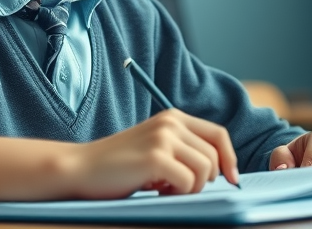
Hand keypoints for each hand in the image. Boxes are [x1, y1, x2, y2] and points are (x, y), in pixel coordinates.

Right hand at [67, 109, 239, 198]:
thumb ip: (183, 149)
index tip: (231, 179)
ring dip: (191, 188)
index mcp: (173, 117)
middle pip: (214, 156)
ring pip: (205, 170)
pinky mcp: (156, 157)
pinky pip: (189, 183)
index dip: (230, 159)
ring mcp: (163, 138)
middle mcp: (171, 123)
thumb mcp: (156, 147)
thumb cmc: (118, 165)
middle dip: (205, 181)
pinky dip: (178, 194)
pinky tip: (156, 191)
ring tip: (165, 188)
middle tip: (178, 188)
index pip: (219, 135)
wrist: (80, 168)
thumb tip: (222, 171)